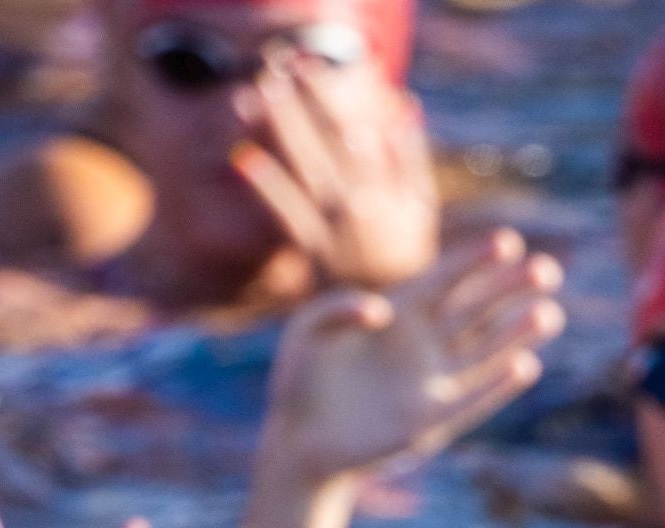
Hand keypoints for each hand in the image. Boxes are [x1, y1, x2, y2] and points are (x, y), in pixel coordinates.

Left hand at [231, 65, 438, 289]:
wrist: (395, 326)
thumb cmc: (407, 263)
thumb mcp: (421, 211)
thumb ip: (412, 159)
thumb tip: (405, 109)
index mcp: (381, 189)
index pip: (347, 129)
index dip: (323, 95)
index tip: (304, 64)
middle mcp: (357, 206)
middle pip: (321, 143)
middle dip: (297, 103)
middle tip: (272, 68)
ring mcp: (333, 230)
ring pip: (302, 169)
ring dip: (277, 131)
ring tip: (250, 97)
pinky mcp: (312, 256)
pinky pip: (286, 215)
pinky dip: (266, 185)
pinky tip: (242, 159)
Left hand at [237, 229, 564, 527]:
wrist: (299, 441)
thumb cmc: (299, 381)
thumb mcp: (306, 331)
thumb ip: (337, 307)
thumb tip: (383, 310)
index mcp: (400, 313)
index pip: (447, 279)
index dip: (476, 260)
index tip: (507, 242)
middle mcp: (423, 344)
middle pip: (478, 310)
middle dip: (512, 289)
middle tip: (546, 271)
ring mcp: (431, 383)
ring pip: (485, 352)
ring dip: (517, 334)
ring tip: (549, 313)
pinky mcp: (430, 422)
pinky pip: (473, 400)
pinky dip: (498, 385)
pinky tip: (525, 365)